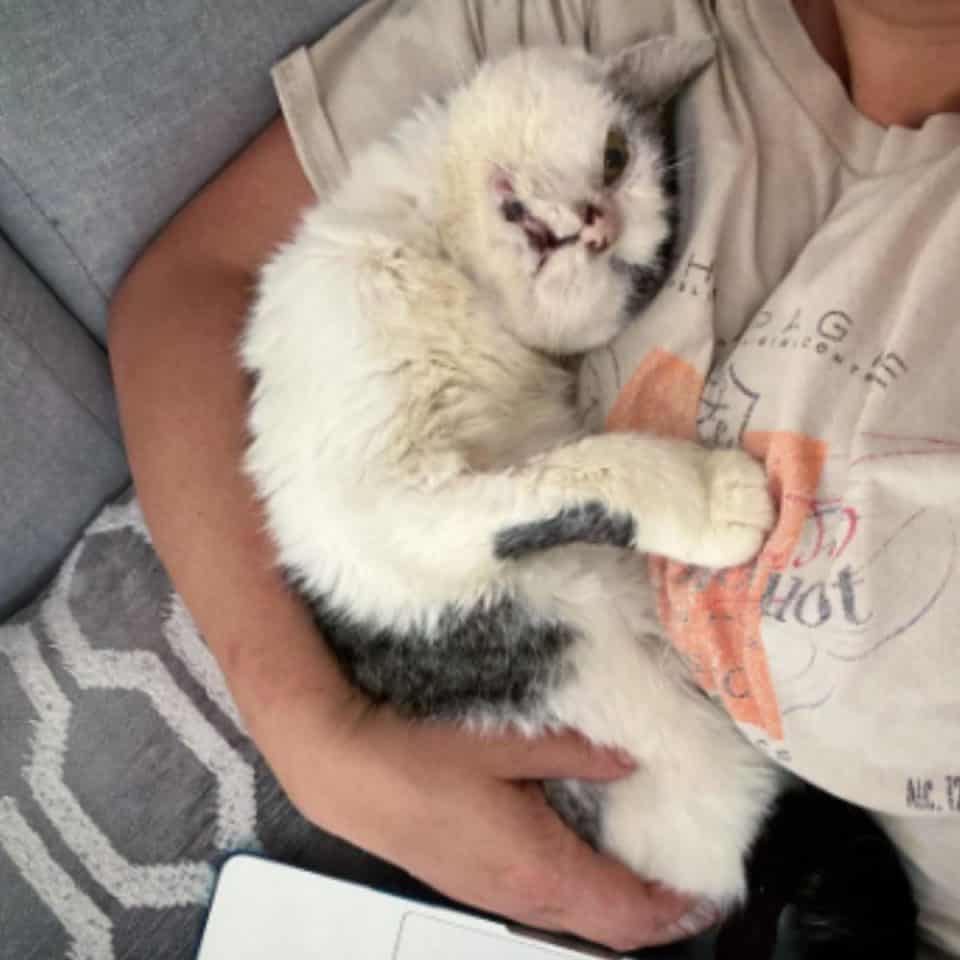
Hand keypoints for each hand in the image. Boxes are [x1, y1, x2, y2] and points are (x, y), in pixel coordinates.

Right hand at [273, 694, 716, 952]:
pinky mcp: (470, 882)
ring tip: (640, 858)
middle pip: (606, 927)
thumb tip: (627, 762)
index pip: (629, 916)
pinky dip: (576, 886)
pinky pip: (541, 899)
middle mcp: (521, 897)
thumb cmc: (423, 757)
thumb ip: (580, 754)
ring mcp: (491, 895)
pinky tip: (576, 844)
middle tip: (682, 873)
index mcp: (540, 869)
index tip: (709, 892)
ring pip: (572, 916)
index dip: (676, 911)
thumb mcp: (513, 742)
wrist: (346, 771)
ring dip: (613, 899)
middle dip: (651, 910)